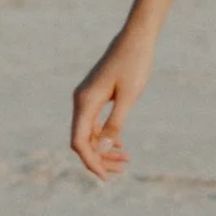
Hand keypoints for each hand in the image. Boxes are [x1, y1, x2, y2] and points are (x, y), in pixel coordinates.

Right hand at [70, 26, 154, 179]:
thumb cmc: (134, 64)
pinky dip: (105, 135)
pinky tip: (119, 144)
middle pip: (83, 139)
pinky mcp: (96, 95)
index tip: (106, 176)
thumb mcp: (129, 96)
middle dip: (99, 158)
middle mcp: (81, 100)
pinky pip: (95, 122)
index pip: (79, 141)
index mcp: (85, 102)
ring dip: (103, 148)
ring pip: (89, 132)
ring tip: (125, 160)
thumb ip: (115, 123)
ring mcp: (87, 98)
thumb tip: (102, 148)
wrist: (136, 38)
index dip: (90, 161)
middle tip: (121, 169)